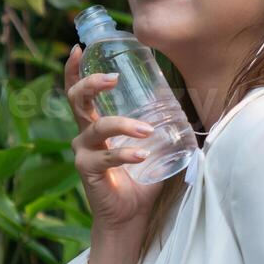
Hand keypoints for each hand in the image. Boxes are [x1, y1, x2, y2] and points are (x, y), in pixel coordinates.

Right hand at [65, 43, 164, 232]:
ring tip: (146, 130)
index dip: (75, 69)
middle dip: (92, 83)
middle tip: (113, 79)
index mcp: (96, 124)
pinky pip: (106, 157)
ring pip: (97, 126)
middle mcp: (84, 135)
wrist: (130, 216)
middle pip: (76, 100)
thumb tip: (189, 107)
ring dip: (124, 124)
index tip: (81, 48)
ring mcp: (84, 152)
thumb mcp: (153, 146)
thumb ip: (161, 127)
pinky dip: (125, 153)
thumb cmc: (140, 180)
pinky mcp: (88, 171)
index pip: (79, 92)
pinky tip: (142, 155)